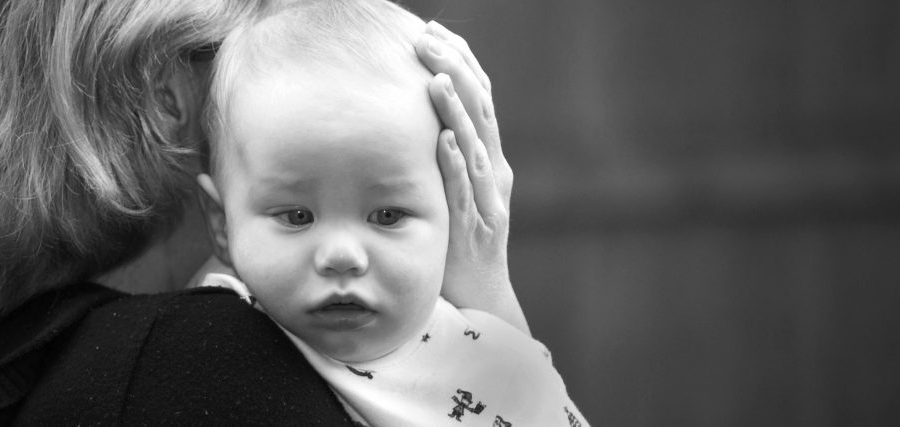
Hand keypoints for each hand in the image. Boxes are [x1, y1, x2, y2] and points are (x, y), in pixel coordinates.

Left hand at [415, 21, 526, 333]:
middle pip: (480, 109)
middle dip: (455, 69)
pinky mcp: (478, 229)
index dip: (458, 60)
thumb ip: (437, 155)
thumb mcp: (447, 190)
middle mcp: (494, 172)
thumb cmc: (452, 243)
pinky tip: (444, 139)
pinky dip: (457, 163)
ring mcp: (489, 200)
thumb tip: (405, 115)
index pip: (478, 96)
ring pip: (476, 145)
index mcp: (488, 158)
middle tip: (427, 39)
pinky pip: (467, 191)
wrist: (477, 301)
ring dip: (456, 110)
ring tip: (435, 78)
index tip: (433, 31)